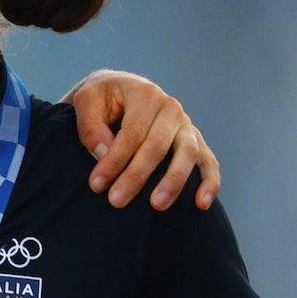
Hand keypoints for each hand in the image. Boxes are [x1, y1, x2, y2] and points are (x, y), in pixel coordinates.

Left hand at [67, 70, 219, 210]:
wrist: (120, 91)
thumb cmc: (101, 100)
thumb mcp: (86, 102)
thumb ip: (91, 126)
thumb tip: (104, 152)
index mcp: (145, 94)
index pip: (132, 133)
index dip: (114, 160)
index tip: (96, 185)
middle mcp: (171, 108)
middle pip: (158, 145)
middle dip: (136, 175)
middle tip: (116, 201)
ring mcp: (186, 125)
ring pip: (188, 153)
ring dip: (173, 181)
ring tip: (157, 206)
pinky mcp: (195, 141)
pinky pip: (209, 162)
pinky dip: (210, 182)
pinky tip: (201, 204)